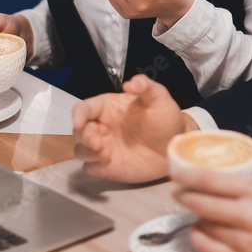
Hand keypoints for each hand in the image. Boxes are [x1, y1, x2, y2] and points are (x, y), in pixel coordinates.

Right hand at [72, 74, 197, 182]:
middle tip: (98, 143)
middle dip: (84, 136)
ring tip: (106, 154)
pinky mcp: (107, 166)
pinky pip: (90, 167)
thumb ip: (146, 86)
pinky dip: (93, 166)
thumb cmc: (165, 119)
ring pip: (80, 150)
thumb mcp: (159, 98)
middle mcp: (101, 127)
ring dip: (87, 152)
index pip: (83, 108)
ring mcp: (103, 147)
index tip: (78, 121)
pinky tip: (108, 163)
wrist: (174, 146)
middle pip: (79, 130)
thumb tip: (130, 83)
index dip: (78, 114)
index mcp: (107, 108)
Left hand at [172, 156, 251, 251]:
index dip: (187, 175)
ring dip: (194, 217)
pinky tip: (200, 232)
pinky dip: (199, 238)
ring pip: (203, 225)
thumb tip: (244, 153)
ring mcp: (242, 241)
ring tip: (194, 212)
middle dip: (183, 195)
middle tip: (178, 191)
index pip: (209, 180)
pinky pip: (207, 248)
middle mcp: (246, 214)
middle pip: (200, 202)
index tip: (175, 172)